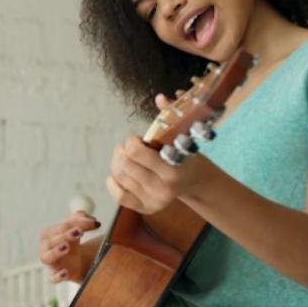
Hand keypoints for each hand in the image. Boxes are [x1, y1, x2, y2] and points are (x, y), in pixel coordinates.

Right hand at [39, 212, 99, 282]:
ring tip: (67, 246)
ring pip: (46, 257)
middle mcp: (48, 248)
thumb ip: (82, 220)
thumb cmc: (76, 245)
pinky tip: (65, 272)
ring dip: (55, 251)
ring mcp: (52, 263)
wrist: (80, 264)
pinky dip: (57, 275)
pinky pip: (53, 278)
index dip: (76, 223)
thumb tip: (90, 218)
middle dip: (64, 235)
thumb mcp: (79, 230)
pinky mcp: (57, 276)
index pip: (61, 226)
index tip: (94, 222)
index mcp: (52, 234)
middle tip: (78, 231)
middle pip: (49, 240)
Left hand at [105, 95, 211, 213]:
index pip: (136, 153)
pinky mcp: (145, 208)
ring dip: (118, 162)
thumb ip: (169, 117)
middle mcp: (163, 190)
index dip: (132, 142)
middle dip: (123, 151)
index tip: (138, 139)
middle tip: (129, 146)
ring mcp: (154, 201)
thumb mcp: (180, 136)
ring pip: (119, 176)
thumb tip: (160, 98)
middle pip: (124, 164)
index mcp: (173, 171)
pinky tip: (118, 172)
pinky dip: (113, 181)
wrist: (194, 180)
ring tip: (126, 156)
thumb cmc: (183, 153)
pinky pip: (119, 195)